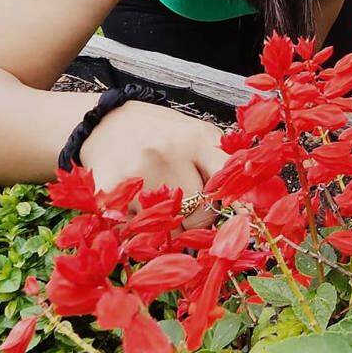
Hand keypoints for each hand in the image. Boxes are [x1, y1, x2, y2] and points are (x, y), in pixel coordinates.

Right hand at [78, 100, 229, 226]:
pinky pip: (134, 230)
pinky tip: (131, 205)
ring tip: (155, 199)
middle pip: (200, 214)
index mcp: (196, 138)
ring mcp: (138, 173)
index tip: (242, 223)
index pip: (227, 184)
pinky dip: (135, 227)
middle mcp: (169, 153)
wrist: (101, 122)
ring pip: (168, 228)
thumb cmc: (158, 134)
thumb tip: (250, 207)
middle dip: (197, 217)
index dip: (237, 207)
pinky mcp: (108, 191)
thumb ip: (221, 164)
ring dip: (165, 225)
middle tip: (184, 204)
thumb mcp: (196, 134)